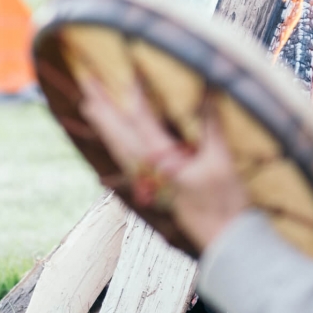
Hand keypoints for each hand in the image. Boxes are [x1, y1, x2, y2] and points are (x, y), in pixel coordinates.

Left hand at [78, 76, 249, 252]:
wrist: (226, 242)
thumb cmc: (226, 204)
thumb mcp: (222, 162)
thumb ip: (212, 126)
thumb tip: (209, 91)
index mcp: (163, 162)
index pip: (142, 121)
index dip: (135, 94)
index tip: (128, 70)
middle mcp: (149, 171)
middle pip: (118, 134)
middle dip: (101, 106)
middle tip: (86, 81)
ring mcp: (148, 182)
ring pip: (117, 148)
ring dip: (102, 124)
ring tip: (88, 104)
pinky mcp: (153, 189)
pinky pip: (125, 160)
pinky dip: (114, 143)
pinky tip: (112, 137)